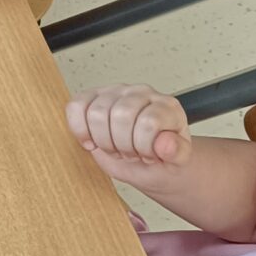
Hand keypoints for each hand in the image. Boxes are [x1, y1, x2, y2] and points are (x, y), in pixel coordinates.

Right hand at [64, 83, 190, 186]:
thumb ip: (177, 152)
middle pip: (120, 116)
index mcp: (165, 106)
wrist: (149, 162)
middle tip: (131, 153)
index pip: (148, 122)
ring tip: (115, 147)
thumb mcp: (178, 161)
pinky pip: (76, 106)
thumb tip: (165, 143)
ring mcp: (114, 93)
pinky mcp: (92, 98)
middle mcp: (140, 93)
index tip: (149, 156)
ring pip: (96, 113)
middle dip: (123, 145)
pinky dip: (79, 129)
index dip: (144, 146)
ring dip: (103, 141)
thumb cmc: (162, 158)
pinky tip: (92, 141)